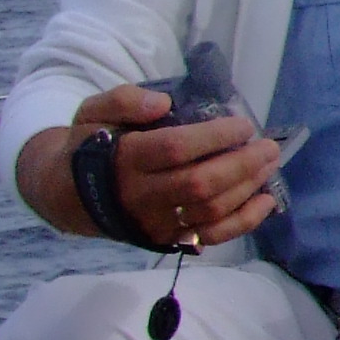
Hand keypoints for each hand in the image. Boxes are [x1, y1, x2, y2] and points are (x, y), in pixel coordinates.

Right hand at [28, 84, 281, 249]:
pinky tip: (266, 202)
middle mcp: (142, 195)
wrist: (69, 195)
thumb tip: (163, 103)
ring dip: (248, 188)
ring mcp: (157, 222)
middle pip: (200, 184)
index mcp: (125, 159)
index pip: (175, 148)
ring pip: (210, 211)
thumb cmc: (90, 146)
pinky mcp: (168, 239)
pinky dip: (244, 221)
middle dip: (242, 164)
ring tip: (269, 164)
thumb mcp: (93, 112)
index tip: (243, 125)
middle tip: (269, 146)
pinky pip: (211, 236)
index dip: (214, 137)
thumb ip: (124, 100)